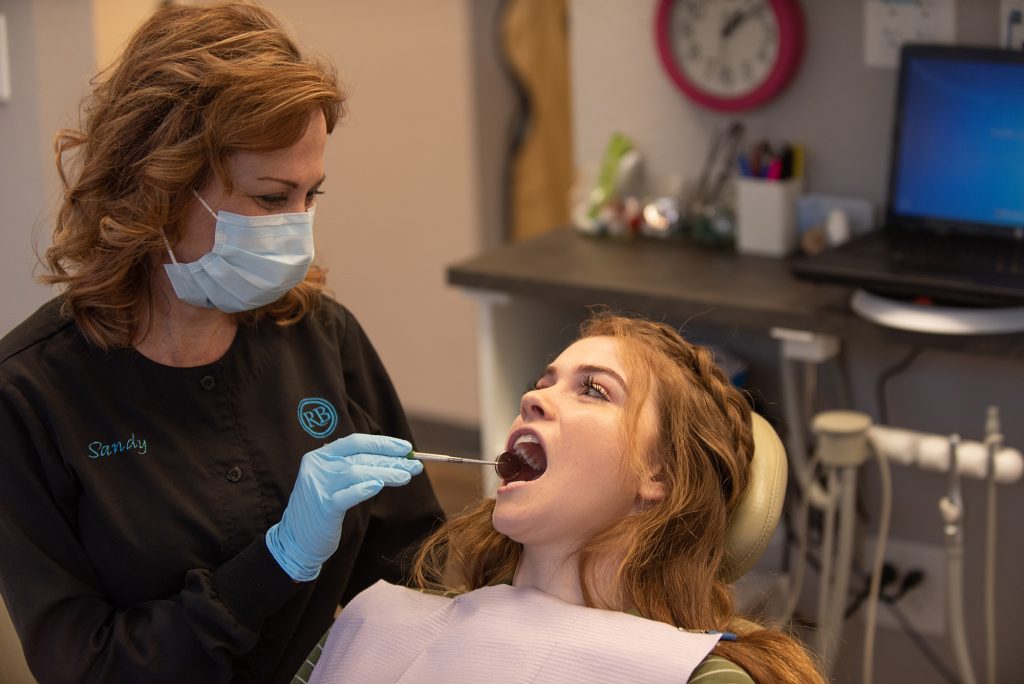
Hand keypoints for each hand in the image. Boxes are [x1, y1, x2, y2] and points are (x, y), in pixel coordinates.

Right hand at [266, 433, 422, 580]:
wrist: (296, 540)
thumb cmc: (322, 509)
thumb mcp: (334, 482)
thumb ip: (355, 468)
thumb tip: (394, 459)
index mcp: (320, 456)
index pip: (355, 442)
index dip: (382, 443)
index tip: (406, 448)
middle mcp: (317, 466)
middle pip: (360, 457)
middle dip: (390, 459)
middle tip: (415, 465)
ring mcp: (318, 486)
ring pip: (356, 472)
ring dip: (385, 472)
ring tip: (406, 476)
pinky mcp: (322, 507)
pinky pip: (346, 495)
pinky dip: (363, 489)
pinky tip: (379, 486)